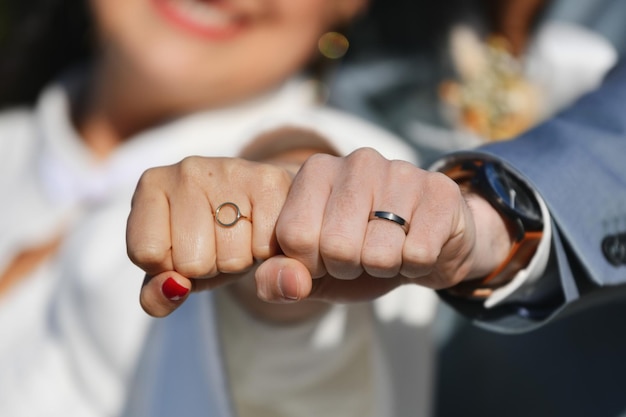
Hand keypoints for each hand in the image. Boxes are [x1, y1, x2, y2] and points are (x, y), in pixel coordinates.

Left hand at [126, 156, 291, 315]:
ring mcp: (229, 171)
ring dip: (239, 262)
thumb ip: (155, 296)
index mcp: (151, 185)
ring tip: (242, 237)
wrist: (263, 205)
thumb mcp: (174, 272)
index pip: (147, 254)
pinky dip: (266, 254)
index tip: (183, 248)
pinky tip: (262, 232)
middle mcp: (187, 170)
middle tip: (220, 244)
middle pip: (191, 262)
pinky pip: (263, 250)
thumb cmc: (210, 240)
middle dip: (208, 267)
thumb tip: (175, 288)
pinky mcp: (269, 180)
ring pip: (230, 260)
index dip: (170, 267)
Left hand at [254, 148, 512, 302]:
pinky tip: (415, 247)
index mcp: (316, 171)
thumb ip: (277, 278)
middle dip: (348, 268)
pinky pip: (418, 254)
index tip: (325, 256)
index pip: (295, 235)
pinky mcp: (440, 191)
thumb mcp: (310, 271)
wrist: (424, 247)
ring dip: (384, 268)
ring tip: (389, 250)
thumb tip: (292, 283)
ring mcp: (401, 171)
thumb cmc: (357, 255)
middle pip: (337, 246)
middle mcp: (357, 161)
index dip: (310, 264)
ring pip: (379, 253)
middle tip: (361, 256)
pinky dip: (416, 267)